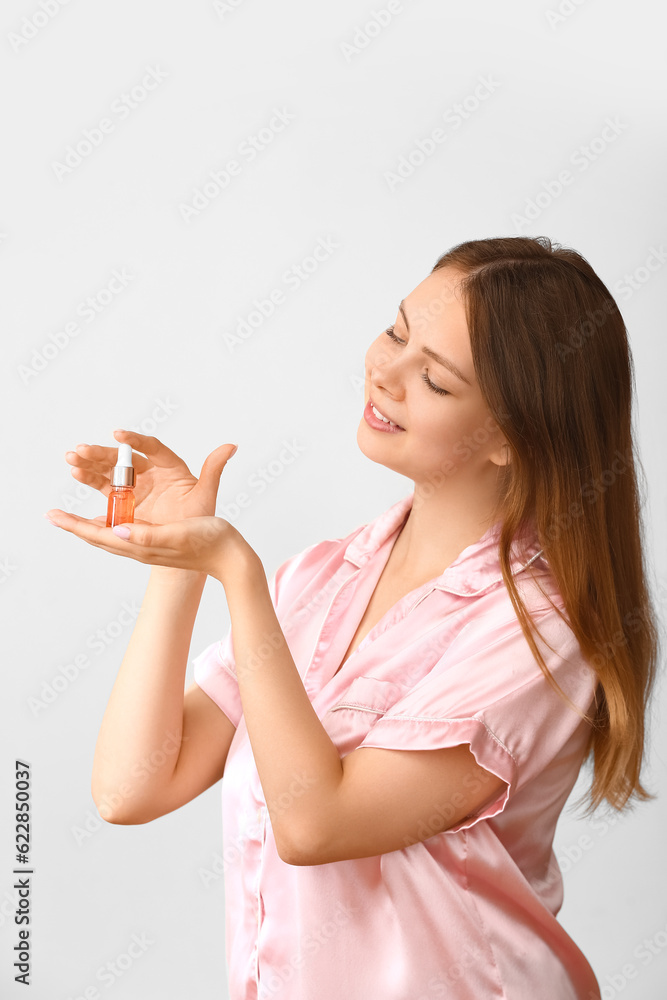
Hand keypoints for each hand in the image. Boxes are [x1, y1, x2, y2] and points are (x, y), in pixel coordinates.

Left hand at [42, 511, 259, 585]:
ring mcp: (147, 545)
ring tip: (71, 516)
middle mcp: (140, 546)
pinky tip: (106, 518)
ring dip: (88, 524)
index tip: (53, 516)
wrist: (229, 557)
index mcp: (142, 544)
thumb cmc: (209, 542)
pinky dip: (108, 523)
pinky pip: (123, 532)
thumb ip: (147, 534)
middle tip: (53, 515)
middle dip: (74, 525)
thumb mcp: (177, 534)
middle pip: (98, 536)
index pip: (100, 534)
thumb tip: (117, 530)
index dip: (75, 524)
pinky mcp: (156, 540)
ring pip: (109, 534)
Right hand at [61, 430, 236, 523]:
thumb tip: (231, 446)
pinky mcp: (125, 501)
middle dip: (102, 453)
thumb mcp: (206, 495)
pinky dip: (91, 482)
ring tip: (72, 460)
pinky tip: (76, 475)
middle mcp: (152, 473)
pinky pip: (105, 489)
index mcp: (171, 467)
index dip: (136, 440)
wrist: (192, 546)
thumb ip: (214, 470)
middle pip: (124, 458)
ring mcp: (137, 487)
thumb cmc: (201, 519)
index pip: (152, 447)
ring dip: (90, 465)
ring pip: (110, 472)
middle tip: (82, 449)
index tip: (119, 436)